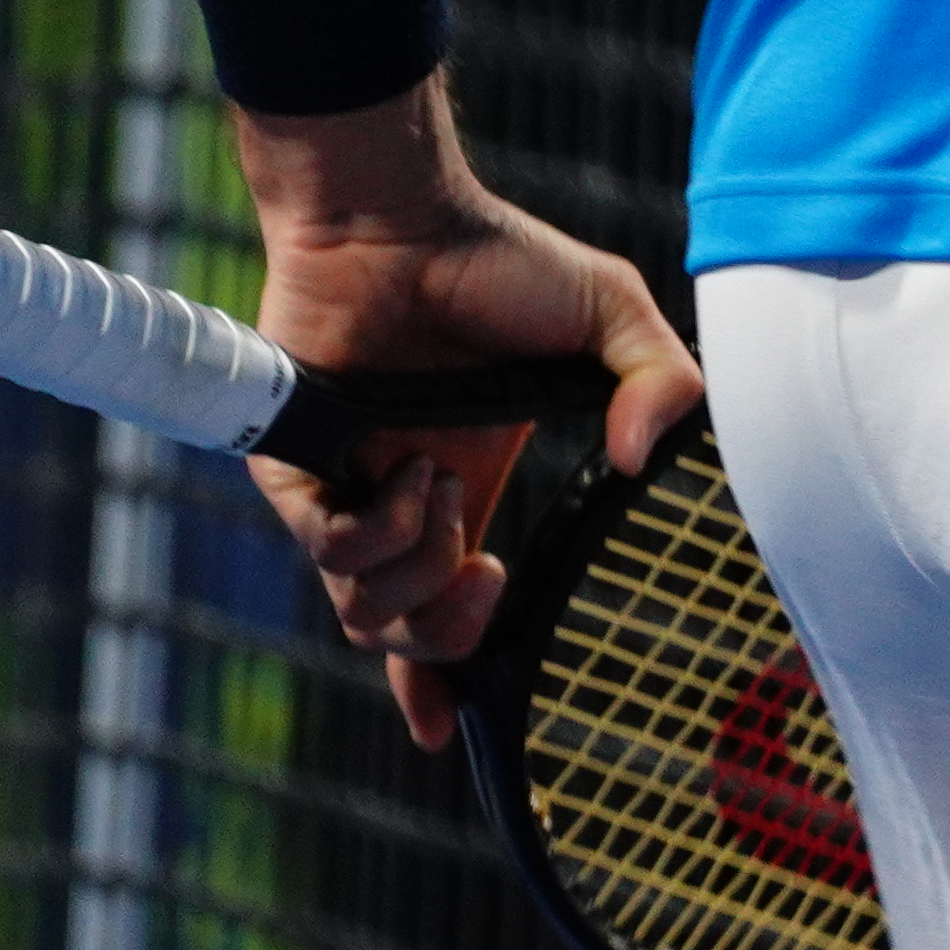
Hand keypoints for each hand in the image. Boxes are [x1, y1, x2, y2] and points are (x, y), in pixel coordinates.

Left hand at [232, 127, 698, 754]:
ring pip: (362, 609)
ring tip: (444, 492)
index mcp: (464, 486)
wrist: (397, 216)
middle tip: (488, 578)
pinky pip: (329, 552)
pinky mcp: (293, 470)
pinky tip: (412, 479)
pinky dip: (380, 534)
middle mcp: (400, 502)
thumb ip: (655, 380)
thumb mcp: (608, 315)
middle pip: (398, 635)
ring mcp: (345, 489)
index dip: (440, 681)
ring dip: (420, 573)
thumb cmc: (495, 257)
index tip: (448, 733)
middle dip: (445, 639)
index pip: (439, 610)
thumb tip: (643, 460)